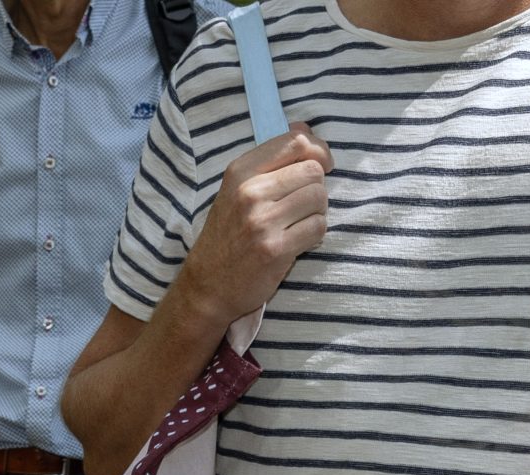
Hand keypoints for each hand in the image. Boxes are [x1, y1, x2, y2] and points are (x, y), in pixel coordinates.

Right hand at [181, 127, 332, 327]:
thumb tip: (305, 131)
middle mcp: (250, 193)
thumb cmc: (227, 238)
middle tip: (304, 205)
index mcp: (240, 172)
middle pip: (313, 170)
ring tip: (299, 224)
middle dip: (316, 187)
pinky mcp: (275, 249)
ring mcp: (262, 222)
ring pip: (319, 197)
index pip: (296, 141)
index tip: (322, 165)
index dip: (318, 150)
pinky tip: (298, 242)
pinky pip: (318, 227)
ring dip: (317, 211)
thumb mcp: (235, 191)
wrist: (207, 288)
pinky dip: (315, 235)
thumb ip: (269, 161)